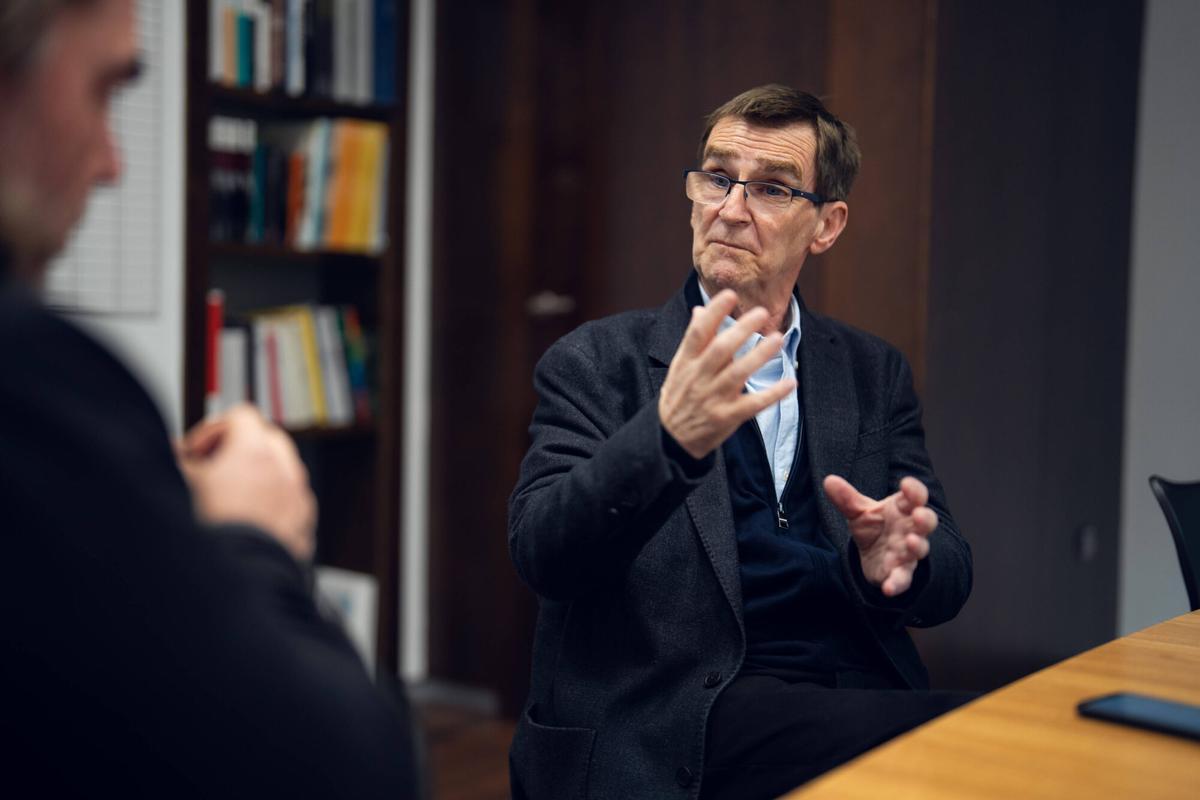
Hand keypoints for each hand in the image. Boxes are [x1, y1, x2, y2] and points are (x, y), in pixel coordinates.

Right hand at [178, 405, 316, 561]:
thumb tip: (171, 454)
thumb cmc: (211, 536)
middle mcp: (286, 471)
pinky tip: (246, 527)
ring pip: (281, 473)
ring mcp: (300, 500)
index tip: (195, 452)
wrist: (240, 584)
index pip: (240, 416)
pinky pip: (290, 505)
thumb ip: (174, 461)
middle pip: (266, 440)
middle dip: (237, 451)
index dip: (212, 430)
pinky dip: (271, 506)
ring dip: (256, 478)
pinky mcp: (306, 528)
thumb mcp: (180, 487)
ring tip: (226, 502)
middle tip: (209, 472)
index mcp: (256, 452)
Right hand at [658, 290, 796, 458]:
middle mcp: (699, 378)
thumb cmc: (679, 398)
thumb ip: (693, 341)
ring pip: (738, 373)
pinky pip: (753, 404)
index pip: (697, 333)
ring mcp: (713, 398)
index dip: (713, 312)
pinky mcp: (726, 418)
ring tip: (779, 338)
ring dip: (759, 355)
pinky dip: (772, 394)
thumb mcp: (679, 368)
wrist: (670, 439)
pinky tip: (790, 383)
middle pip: (721, 349)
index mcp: (686, 363)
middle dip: (741, 329)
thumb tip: (700, 310)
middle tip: (762, 312)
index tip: (730, 295)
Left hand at [823, 474, 936, 596]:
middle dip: (925, 518)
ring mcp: (908, 552)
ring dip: (917, 546)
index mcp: (903, 509)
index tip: (905, 484)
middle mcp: (910, 529)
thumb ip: (847, 499)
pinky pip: (903, 579)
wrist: (872, 555)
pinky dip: (898, 583)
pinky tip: (889, 588)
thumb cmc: (874, 527)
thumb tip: (828, 481)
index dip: (913, 490)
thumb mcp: (859, 512)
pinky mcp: (900, 573)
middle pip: (926, 522)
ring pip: (919, 549)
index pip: (915, 496)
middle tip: (919, 514)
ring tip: (912, 542)